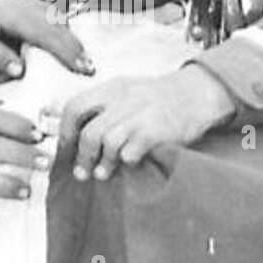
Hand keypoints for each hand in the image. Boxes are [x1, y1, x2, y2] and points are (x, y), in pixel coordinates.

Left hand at [0, 0, 94, 78]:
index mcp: (13, 16)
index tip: (83, 68)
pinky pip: (48, 12)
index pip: (48, 36)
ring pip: (56, 17)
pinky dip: (62, 23)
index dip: (68, 52)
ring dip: (72, 35)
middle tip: (91, 66)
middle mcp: (23, 7)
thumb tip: (20, 71)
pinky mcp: (20, 4)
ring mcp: (23, 3)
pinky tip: (67, 31)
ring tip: (84, 54)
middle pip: (58, 26)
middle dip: (77, 46)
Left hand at [58, 65, 235, 180]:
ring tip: (102, 173)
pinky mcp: (156, 131)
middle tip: (82, 172)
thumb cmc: (160, 98)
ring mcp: (140, 115)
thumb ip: (102, 106)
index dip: (64, 131)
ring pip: (108, 142)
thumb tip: (67, 123)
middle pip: (90, 131)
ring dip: (103, 163)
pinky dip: (126, 161)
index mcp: (112, 88)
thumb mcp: (127, 91)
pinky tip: (129, 163)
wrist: (197, 93)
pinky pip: (131, 151)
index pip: (75, 107)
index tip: (66, 149)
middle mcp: (123, 99)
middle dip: (82, 156)